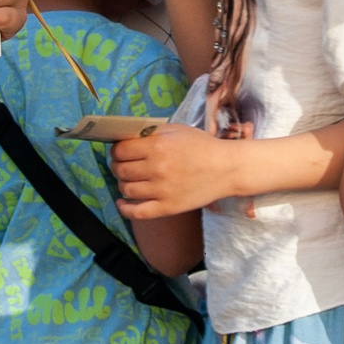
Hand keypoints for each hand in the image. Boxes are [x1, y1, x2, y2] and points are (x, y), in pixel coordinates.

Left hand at [110, 123, 246, 218]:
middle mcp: (157, 168)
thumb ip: (151, 134)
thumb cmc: (202, 146)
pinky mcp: (168, 207)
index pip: (121, 150)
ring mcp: (161, 190)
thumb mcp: (176, 131)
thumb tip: (126, 139)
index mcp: (157, 146)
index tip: (119, 152)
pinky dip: (124, 208)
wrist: (227, 168)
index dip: (116, 151)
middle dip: (117, 166)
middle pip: (120, 170)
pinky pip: (137, 212)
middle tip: (122, 165)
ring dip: (122, 184)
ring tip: (129, 180)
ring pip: (126, 189)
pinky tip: (122, 202)